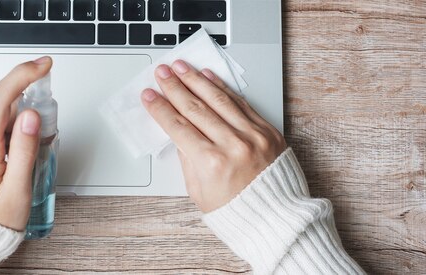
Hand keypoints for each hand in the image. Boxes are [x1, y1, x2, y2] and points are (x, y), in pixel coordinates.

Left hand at [0, 57, 51, 230]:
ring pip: (2, 119)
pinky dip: (10, 136)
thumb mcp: (17, 190)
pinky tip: (14, 160)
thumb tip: (31, 115)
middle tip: (43, 143)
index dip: (23, 75)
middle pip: (6, 108)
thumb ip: (26, 149)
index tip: (43, 65)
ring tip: (24, 164)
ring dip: (20, 131)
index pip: (0, 98)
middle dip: (30, 117)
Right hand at [141, 60, 286, 212]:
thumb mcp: (199, 191)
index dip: (160, 108)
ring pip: (218, 99)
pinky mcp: (267, 130)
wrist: (276, 217)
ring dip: (196, 80)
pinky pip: (241, 103)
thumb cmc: (238, 210)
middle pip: (195, 108)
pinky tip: (209, 77)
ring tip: (182, 67)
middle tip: (161, 73)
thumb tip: (178, 132)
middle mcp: (233, 145)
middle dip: (174, 87)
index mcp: (211, 163)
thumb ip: (187, 159)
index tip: (149, 96)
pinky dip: (224, 88)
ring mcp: (252, 135)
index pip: (177, 127)